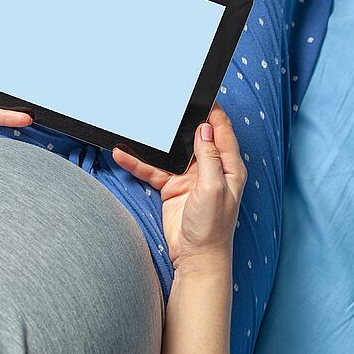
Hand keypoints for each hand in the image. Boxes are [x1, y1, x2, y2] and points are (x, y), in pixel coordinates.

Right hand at [112, 104, 246, 271]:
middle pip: (195, 137)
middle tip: (168, 104)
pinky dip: (138, 163)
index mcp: (229, 166)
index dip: (213, 112)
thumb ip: (209, 157)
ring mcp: (189, 178)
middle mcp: (210, 169)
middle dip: (182, 122)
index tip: (202, 96)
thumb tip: (205, 129)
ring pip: (170, 152)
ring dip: (156, 143)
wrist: (195, 257)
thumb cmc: (212, 227)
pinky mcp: (171, 187)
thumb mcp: (214, 187)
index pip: (222, 131)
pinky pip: (153, 170)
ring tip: (142, 126)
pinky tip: (124, 154)